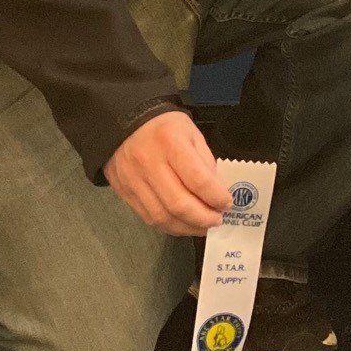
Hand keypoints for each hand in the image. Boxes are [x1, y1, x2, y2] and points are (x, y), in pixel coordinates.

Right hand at [105, 110, 227, 235]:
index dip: (216, 197)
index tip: (227, 203)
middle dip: (203, 218)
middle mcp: (149, 163)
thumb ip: (205, 163)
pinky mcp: (124, 192)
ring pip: (162, 216)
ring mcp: (133, 180)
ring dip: (187, 227)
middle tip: (217, 220)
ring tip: (202, 227)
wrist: (123, 123)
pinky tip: (183, 224)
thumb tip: (216, 194)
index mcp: (170, 142)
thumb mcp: (192, 134)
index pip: (197, 180)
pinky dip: (169, 226)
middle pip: (179, 204)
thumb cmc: (164, 126)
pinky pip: (148, 217)